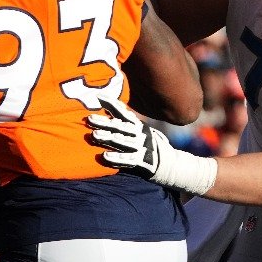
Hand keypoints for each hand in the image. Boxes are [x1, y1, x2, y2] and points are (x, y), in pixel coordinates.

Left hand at [86, 96, 216, 193]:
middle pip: (120, 127)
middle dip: (104, 123)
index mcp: (138, 126)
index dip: (111, 104)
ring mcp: (142, 148)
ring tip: (94, 136)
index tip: (98, 96)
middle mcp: (140, 135)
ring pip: (122, 142)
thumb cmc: (150, 146)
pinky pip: (128, 160)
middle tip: (89, 119)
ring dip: (108, 138)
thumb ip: (126, 123)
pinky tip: (105, 157)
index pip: (123, 113)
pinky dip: (116, 159)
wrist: (172, 165)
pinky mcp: (143, 162)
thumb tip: (109, 112)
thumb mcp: (141, 131)